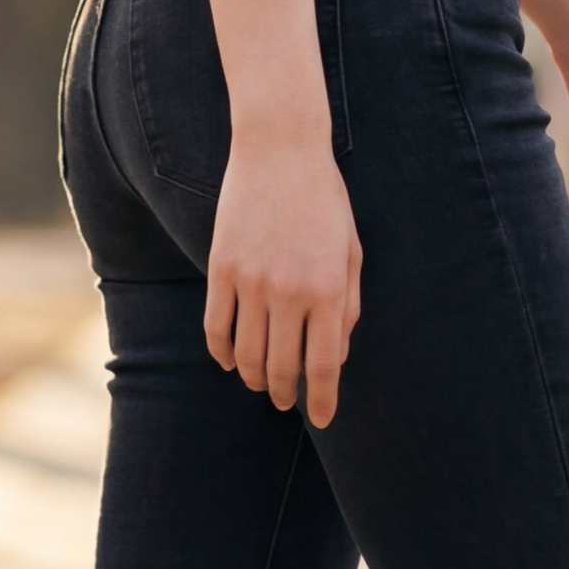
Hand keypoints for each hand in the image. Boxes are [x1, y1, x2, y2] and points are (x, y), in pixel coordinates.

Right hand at [204, 128, 362, 425]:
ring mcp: (251, 282)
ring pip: (246, 354)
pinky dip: (222, 353)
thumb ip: (348, 306)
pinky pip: (216, 328)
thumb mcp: (351, 250)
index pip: (324, 366)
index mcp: (328, 290)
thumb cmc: (325, 200)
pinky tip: (231, 361)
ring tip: (261, 384)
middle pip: (281, 367)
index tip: (320, 419)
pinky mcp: (221, 269)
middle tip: (288, 401)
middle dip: (286, 394)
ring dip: (254, 378)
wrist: (281, 149)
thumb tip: (337, 357)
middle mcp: (289, 292)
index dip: (322, 400)